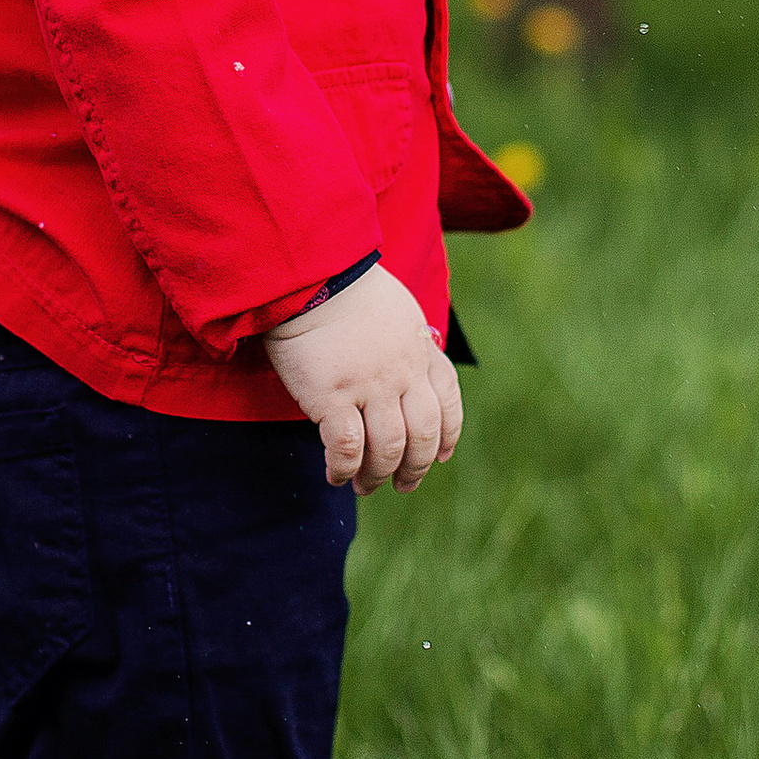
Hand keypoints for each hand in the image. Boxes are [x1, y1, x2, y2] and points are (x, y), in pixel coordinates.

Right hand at [262, 266, 462, 493]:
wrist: (310, 271)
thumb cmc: (343, 285)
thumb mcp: (395, 307)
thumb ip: (405, 340)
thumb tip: (408, 369)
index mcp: (419, 347)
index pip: (447, 399)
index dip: (448, 434)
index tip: (442, 456)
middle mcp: (402, 372)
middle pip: (423, 435)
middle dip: (416, 467)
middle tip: (403, 484)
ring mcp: (370, 386)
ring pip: (388, 449)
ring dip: (379, 476)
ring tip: (365, 487)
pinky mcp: (332, 396)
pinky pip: (346, 448)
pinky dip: (344, 469)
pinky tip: (335, 476)